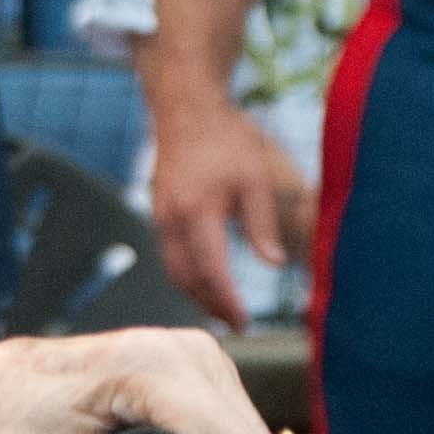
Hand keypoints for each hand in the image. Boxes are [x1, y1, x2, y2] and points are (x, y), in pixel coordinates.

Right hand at [145, 91, 301, 332]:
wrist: (186, 108)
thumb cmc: (226, 139)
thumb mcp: (254, 179)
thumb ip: (262, 225)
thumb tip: (275, 265)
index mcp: (196, 212)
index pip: (210, 272)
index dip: (226, 302)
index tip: (244, 322)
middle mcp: (170, 219)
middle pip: (184, 279)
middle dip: (209, 306)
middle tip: (237, 325)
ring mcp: (159, 215)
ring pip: (172, 270)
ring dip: (195, 294)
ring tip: (222, 310)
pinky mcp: (159, 211)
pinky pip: (168, 254)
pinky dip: (186, 274)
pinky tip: (207, 280)